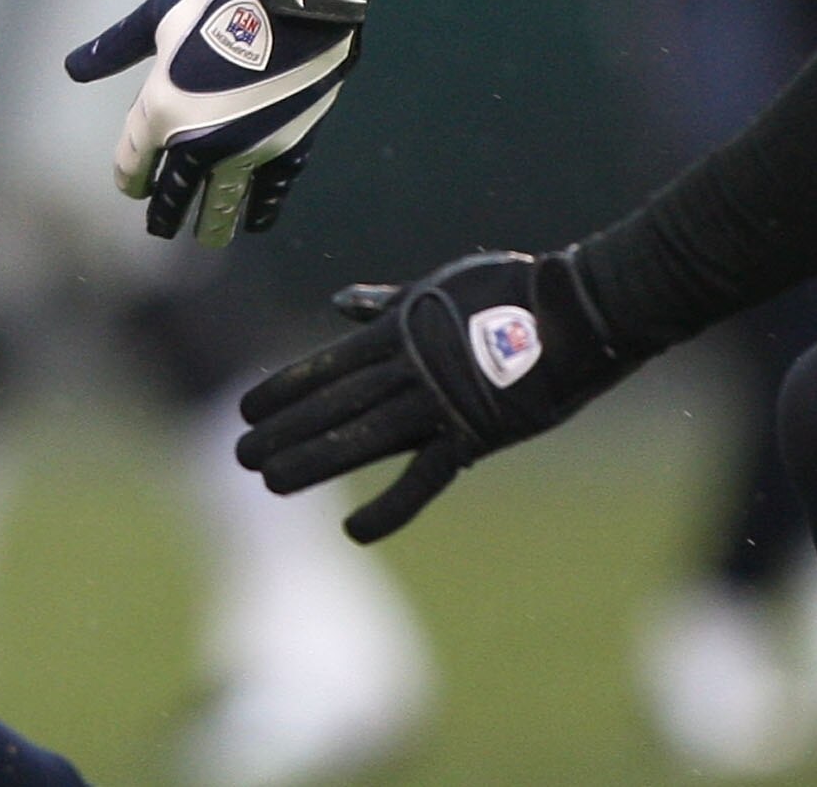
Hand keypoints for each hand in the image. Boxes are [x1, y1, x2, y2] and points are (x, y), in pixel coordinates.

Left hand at [64, 0, 368, 246]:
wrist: (290, 2)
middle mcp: (198, 142)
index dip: (130, 177)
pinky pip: (271, 188)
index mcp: (161, 111)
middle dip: (167, 211)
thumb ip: (116, 47)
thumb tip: (73, 68)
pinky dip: (263, 207)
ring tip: (209, 237)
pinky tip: (257, 220)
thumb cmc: (217, 2)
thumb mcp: (156, 17)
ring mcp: (244, 150)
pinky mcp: (286, 147)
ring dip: (212, 221)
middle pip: (176, 190)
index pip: (134, 159)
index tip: (134, 188)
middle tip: (162, 229)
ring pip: (222, 198)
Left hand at [236, 246, 636, 541]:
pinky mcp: (475, 435)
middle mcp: (409, 370)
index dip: (283, 389)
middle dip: (284, 430)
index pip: (327, 366)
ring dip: (313, 460)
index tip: (246, 409)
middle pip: (333, 405)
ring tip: (270, 480)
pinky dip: (390, 506)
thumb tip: (340, 303)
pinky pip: (425, 479)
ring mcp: (440, 404)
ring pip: (362, 438)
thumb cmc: (509, 290)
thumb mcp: (434, 287)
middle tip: (240, 454)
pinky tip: (355, 529)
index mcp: (399, 332)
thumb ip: (384, 304)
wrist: (576, 312)